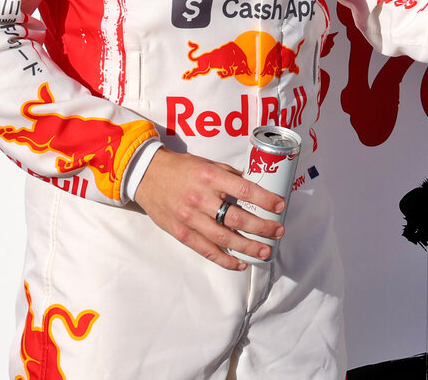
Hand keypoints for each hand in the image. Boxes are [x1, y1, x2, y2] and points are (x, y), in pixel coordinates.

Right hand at [135, 148, 285, 269]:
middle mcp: (202, 199)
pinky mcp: (181, 233)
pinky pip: (206, 250)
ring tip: (265, 251)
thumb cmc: (182, 168)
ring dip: (247, 247)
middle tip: (278, 232)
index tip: (280, 206)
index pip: (245, 191)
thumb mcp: (209, 164)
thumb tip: (254, 189)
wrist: (147, 176)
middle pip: (237, 218)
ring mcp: (190, 218)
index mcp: (211, 178)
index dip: (265, 200)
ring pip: (224, 238)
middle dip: (262, 227)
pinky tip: (239, 263)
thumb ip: (230, 176)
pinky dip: (224, 259)